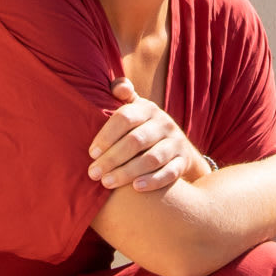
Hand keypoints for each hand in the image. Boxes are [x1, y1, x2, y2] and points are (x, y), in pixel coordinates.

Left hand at [88, 79, 206, 194]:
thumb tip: (118, 86)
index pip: (125, 118)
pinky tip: (135, 188)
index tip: (92, 153)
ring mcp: (175, 143)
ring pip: (152, 158)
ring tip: (107, 183)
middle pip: (136, 141)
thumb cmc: (144, 127)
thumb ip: (123, 95)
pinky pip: (170, 173)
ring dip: (127, 172)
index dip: (106, 136)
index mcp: (147, 109)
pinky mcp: (183, 161)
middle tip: (93, 173)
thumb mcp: (136, 109)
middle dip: (112, 158)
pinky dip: (153, 181)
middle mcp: (164, 123)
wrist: (178, 147)